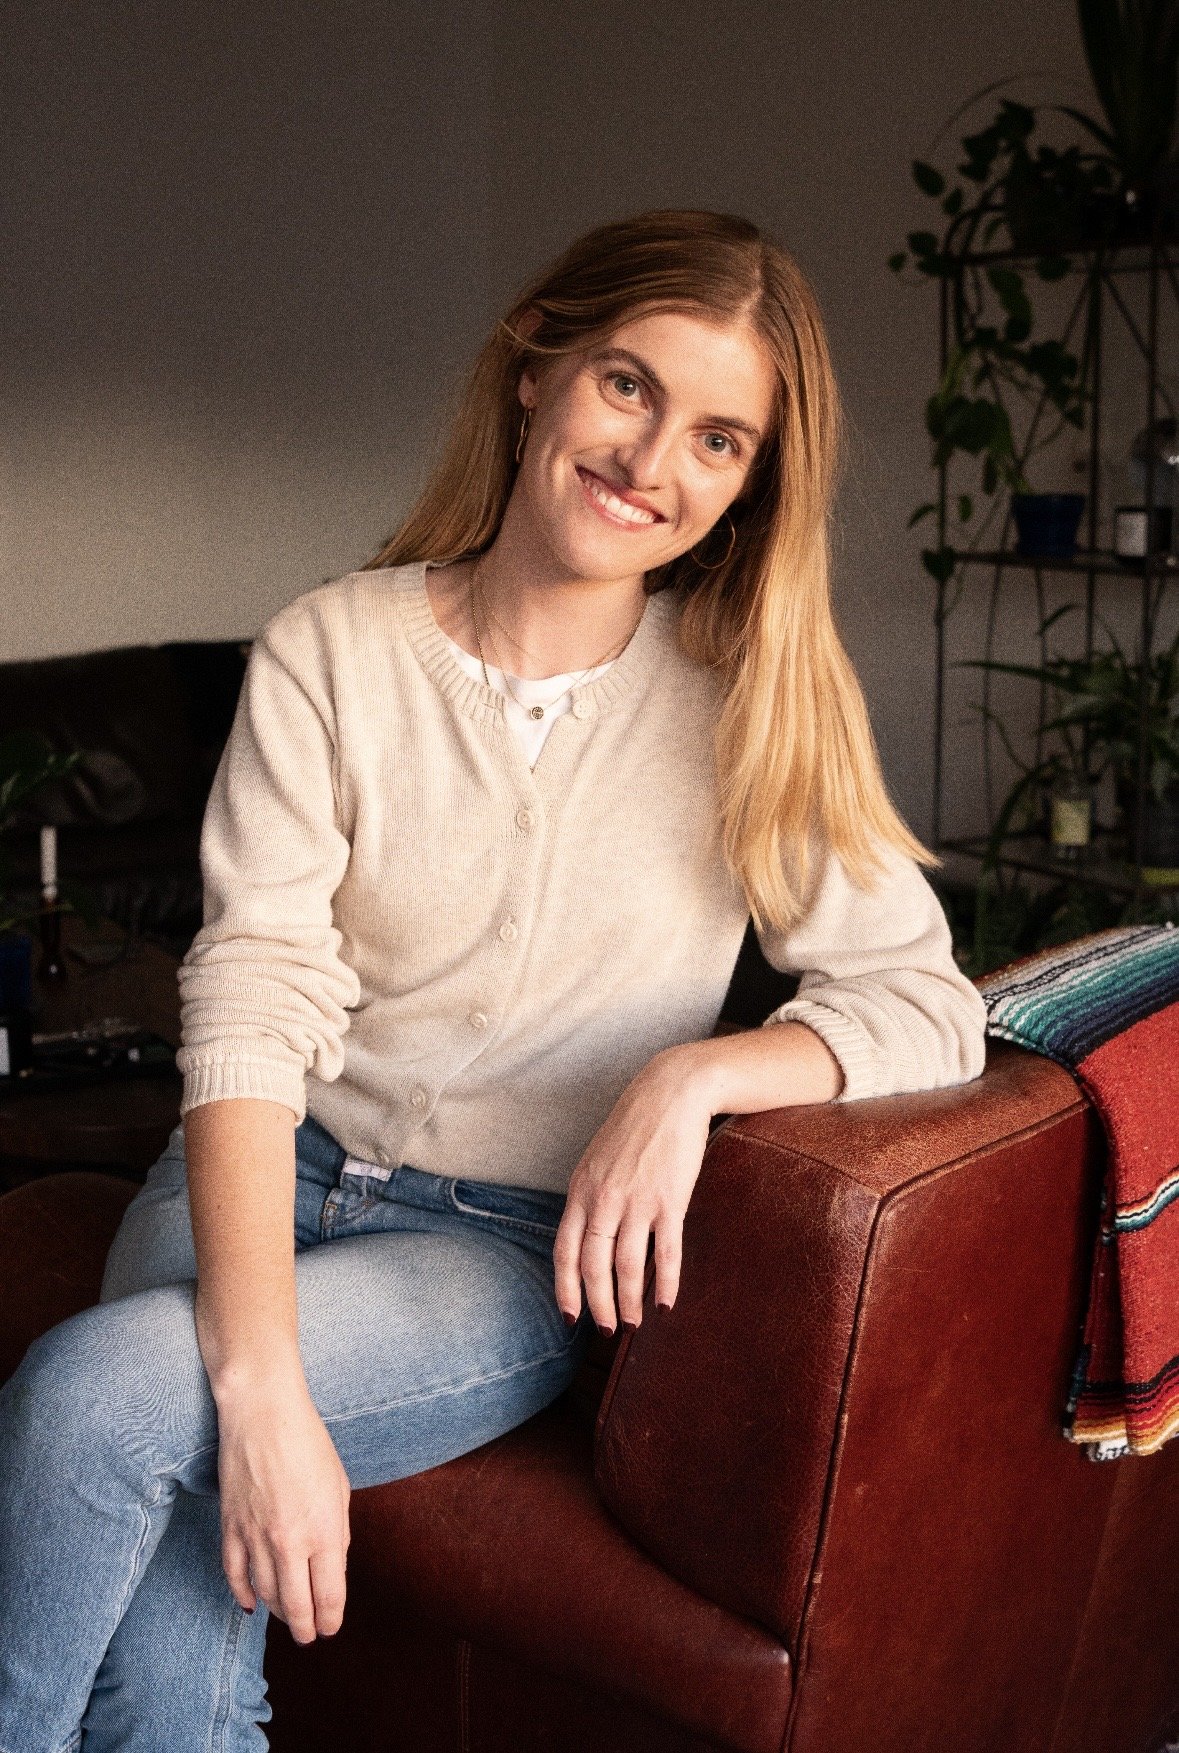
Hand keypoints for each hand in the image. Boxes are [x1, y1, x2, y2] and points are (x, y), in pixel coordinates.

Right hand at [214, 1372, 350, 1643]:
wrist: (263, 1412)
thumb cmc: (308, 1442)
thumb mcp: (338, 1485)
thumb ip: (337, 1529)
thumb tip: (332, 1563)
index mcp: (325, 1529)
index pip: (329, 1595)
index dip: (331, 1618)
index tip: (331, 1626)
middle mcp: (290, 1540)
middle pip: (296, 1606)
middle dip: (305, 1628)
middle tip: (309, 1636)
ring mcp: (256, 1536)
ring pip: (265, 1595)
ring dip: (278, 1613)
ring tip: (287, 1617)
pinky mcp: (229, 1527)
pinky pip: (234, 1575)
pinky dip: (243, 1595)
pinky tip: (252, 1604)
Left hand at [552, 1048, 711, 1333]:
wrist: (672, 1092)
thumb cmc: (635, 1125)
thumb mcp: (597, 1158)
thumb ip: (590, 1195)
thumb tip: (588, 1235)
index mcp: (581, 1189)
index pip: (563, 1250)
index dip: (565, 1288)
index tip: (569, 1316)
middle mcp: (603, 1198)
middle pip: (593, 1265)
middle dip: (598, 1304)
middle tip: (606, 1330)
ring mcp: (637, 1200)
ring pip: (627, 1265)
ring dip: (629, 1300)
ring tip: (633, 1323)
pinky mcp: (670, 1200)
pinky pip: (666, 1252)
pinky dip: (666, 1281)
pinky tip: (666, 1302)